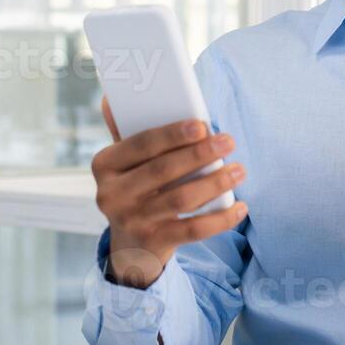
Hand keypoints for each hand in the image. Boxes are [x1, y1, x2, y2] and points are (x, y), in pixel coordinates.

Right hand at [90, 96, 246, 289]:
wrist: (130, 247)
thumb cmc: (135, 189)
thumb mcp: (125, 163)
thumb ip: (126, 132)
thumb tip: (112, 98)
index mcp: (104, 165)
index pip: (140, 144)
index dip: (172, 134)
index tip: (202, 125)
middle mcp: (111, 194)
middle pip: (162, 171)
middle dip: (199, 154)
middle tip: (228, 141)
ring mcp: (131, 221)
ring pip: (180, 200)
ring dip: (214, 183)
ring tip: (239, 170)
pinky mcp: (153, 242)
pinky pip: (193, 230)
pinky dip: (220, 219)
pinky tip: (240, 207)